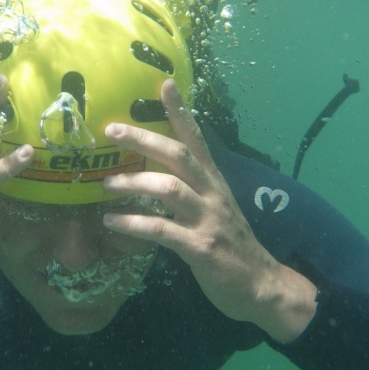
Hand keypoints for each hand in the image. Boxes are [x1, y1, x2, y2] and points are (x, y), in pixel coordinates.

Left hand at [101, 80, 315, 341]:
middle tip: (111, 129)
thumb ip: (192, 188)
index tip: (164, 84)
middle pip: (178, 155)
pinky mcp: (201, 248)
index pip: (197, 139)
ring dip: (133, 181)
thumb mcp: (215, 208)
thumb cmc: (231, 246)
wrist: (263, 285)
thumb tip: (160, 170)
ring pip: (168, 188)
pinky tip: (112, 222)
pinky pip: (162, 230)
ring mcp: (207, 220)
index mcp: (214, 182)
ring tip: (105, 183)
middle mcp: (212, 194)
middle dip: (144, 138)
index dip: (181, 111)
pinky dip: (133, 224)